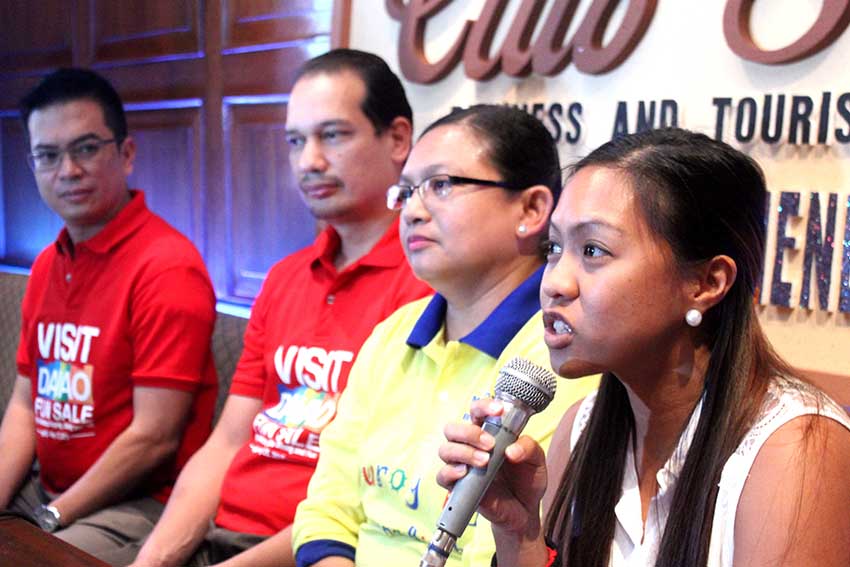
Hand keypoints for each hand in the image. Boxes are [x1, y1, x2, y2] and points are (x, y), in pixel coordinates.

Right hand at [436, 398, 547, 538]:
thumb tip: (511, 450)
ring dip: (463, 452)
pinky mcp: (458, 486)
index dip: (483, 406)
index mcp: (488, 432)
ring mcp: (462, 465)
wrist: (526, 510)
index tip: (498, 410)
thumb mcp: (536, 460)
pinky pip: (442, 476)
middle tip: (490, 444)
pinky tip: (465, 473)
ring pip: (445, 449)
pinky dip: (451, 472)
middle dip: (469, 432)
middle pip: (453, 428)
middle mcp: (470, 446)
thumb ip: (528, 448)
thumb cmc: (527, 479)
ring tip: (485, 461)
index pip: (476, 411)